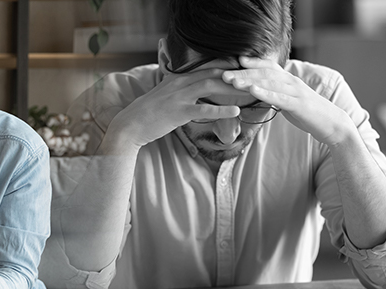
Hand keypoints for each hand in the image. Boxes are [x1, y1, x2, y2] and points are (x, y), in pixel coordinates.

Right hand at [104, 67, 245, 152]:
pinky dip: (221, 110)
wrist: (130, 125)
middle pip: (214, 73)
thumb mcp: (165, 95)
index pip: (207, 68)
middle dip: (235, 75)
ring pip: (211, 86)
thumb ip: (180, 90)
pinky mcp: (178, 112)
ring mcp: (179, 96)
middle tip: (254, 78)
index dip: (228, 68)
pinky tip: (236, 111)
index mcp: (178, 78)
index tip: (244, 71)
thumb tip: (194, 91)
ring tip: (251, 92)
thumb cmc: (148, 113)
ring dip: (233, 88)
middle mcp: (180, 83)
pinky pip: (203, 109)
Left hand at [221, 56, 353, 145]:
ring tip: (232, 81)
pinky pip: (279, 97)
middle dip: (243, 73)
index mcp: (288, 81)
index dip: (252, 63)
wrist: (332, 124)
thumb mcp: (288, 101)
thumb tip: (259, 93)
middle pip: (264, 73)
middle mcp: (291, 82)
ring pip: (269, 83)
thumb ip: (275, 95)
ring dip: (249, 81)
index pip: (268, 67)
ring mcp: (296, 92)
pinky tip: (252, 90)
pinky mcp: (298, 104)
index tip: (235, 60)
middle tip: (223, 73)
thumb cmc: (308, 113)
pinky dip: (265, 93)